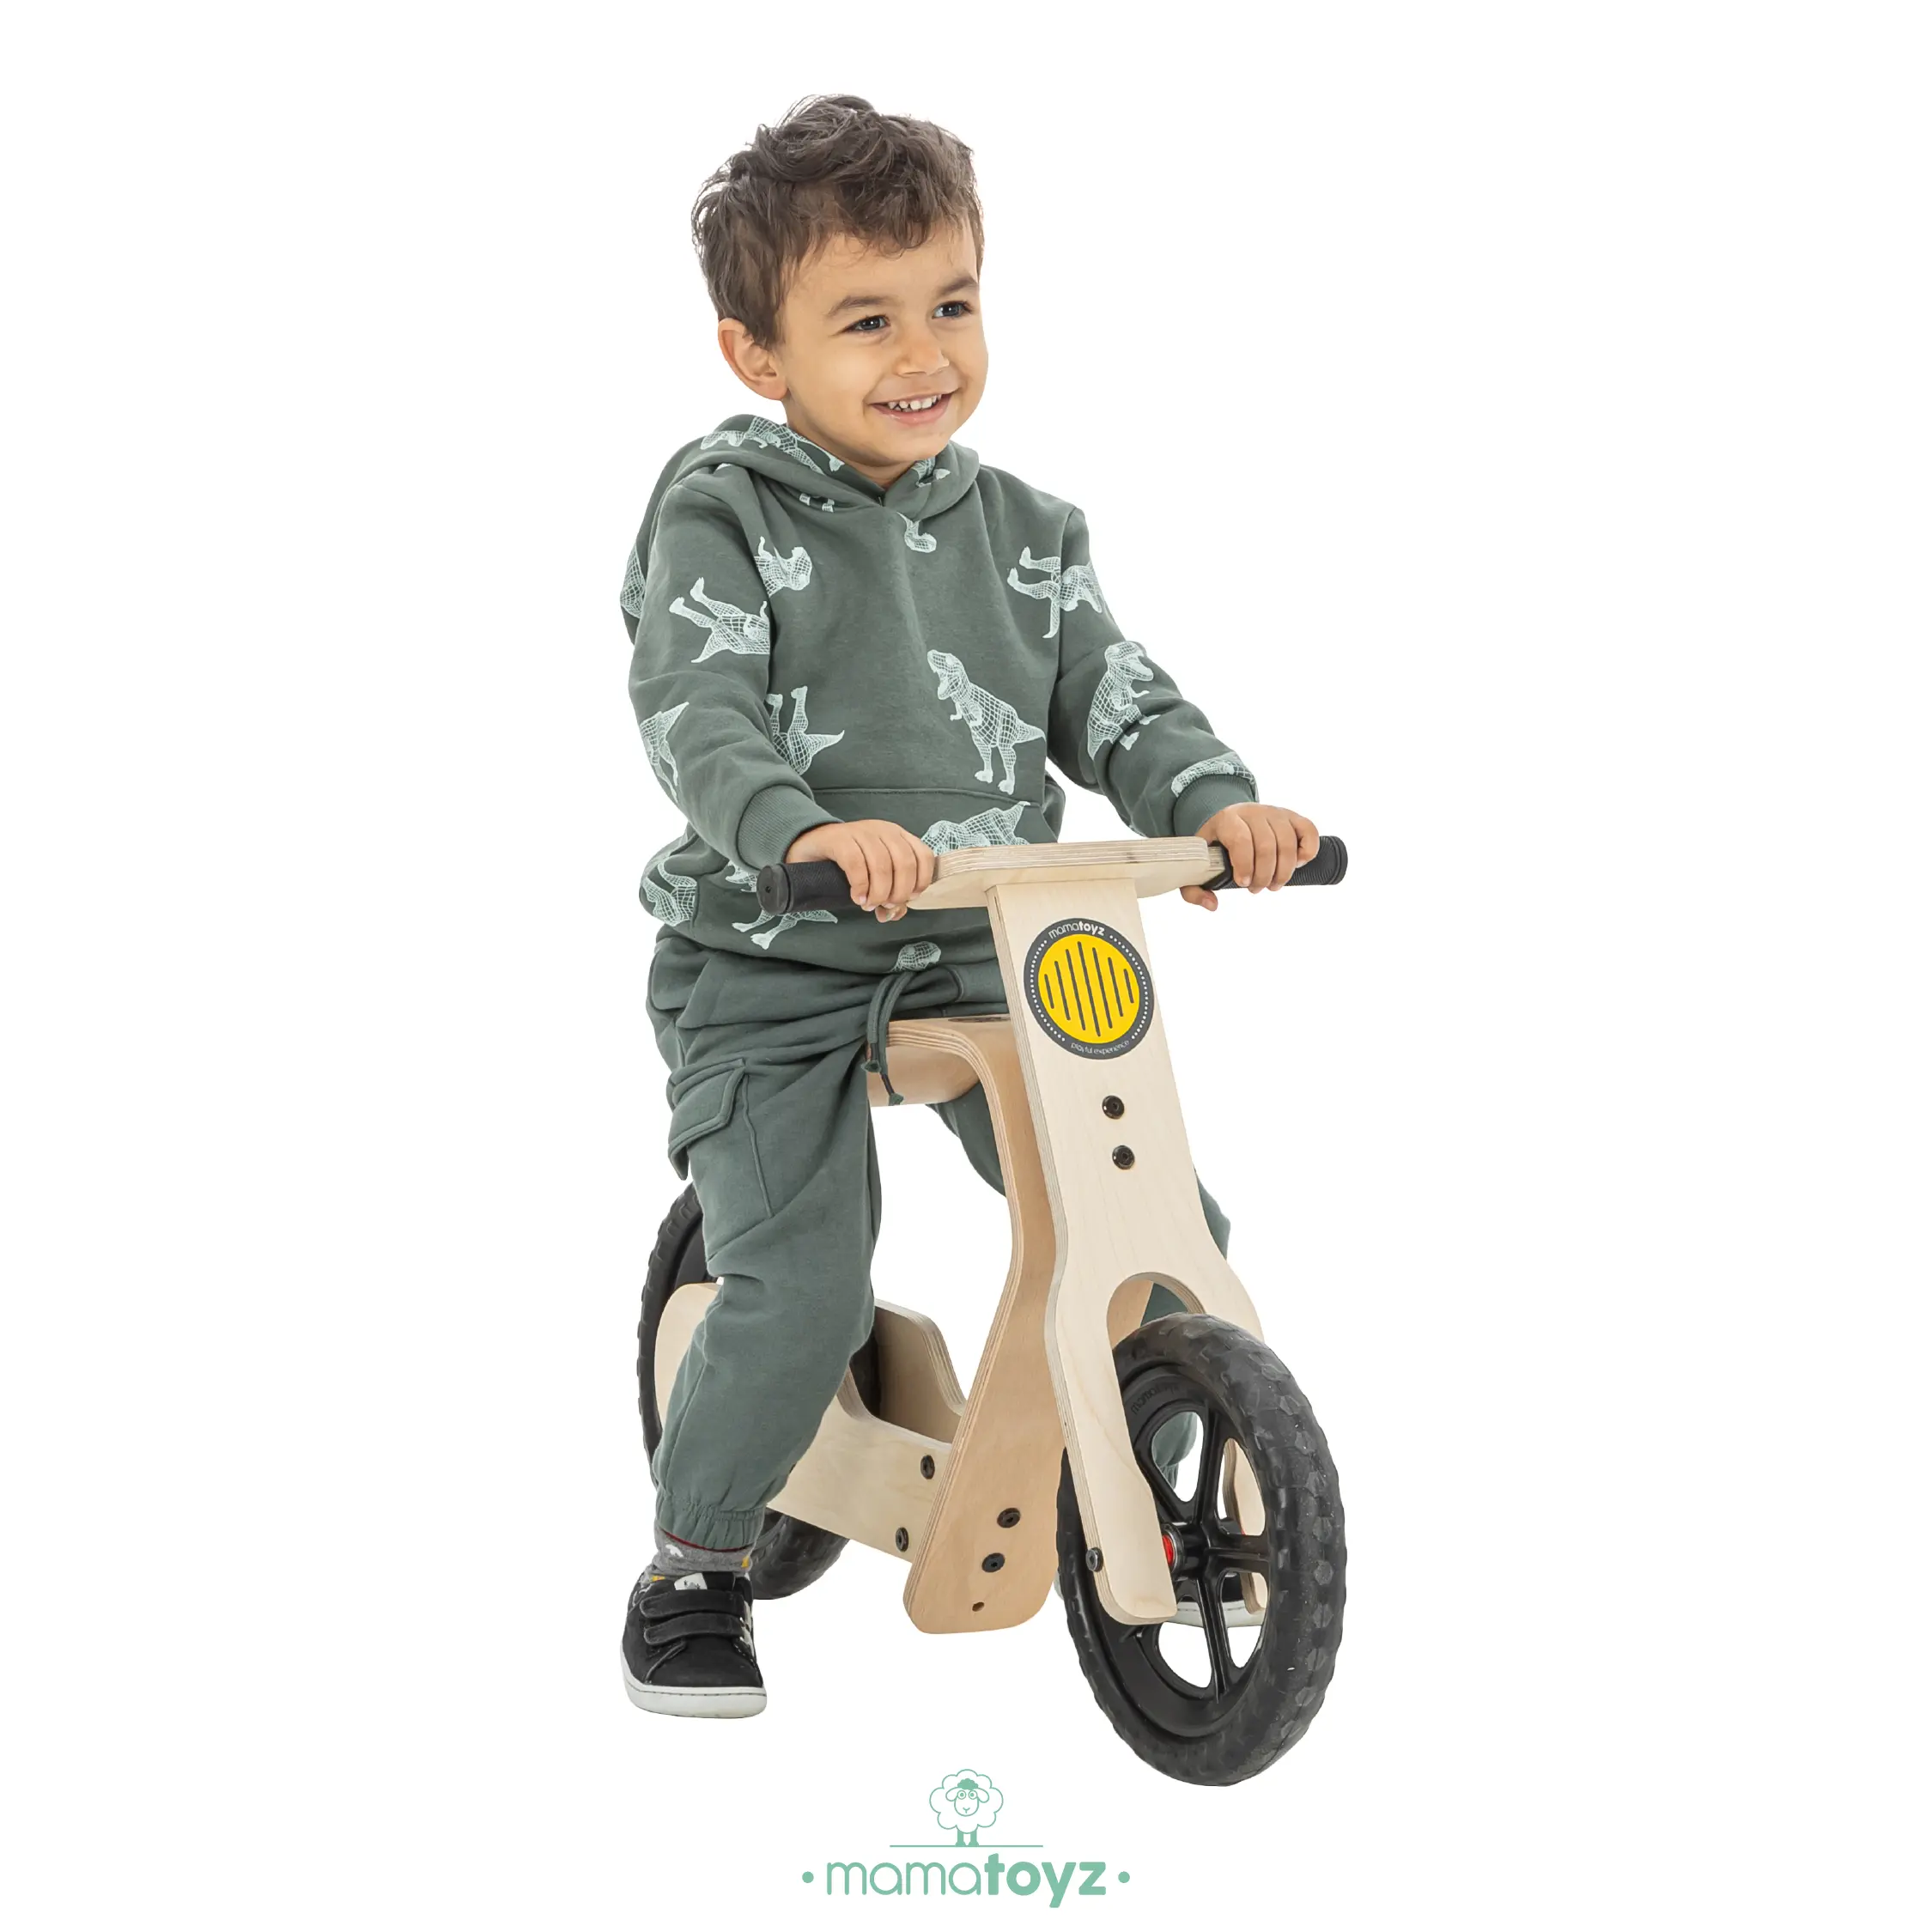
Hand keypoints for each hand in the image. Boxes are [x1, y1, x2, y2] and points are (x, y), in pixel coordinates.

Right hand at [784, 820, 936, 921]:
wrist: (811, 845)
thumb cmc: (846, 863)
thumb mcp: (873, 876)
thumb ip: (889, 893)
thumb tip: (895, 913)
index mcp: (897, 836)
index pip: (923, 856)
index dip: (921, 881)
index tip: (909, 898)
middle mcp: (883, 830)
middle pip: (905, 863)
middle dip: (899, 892)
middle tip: (886, 905)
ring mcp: (861, 832)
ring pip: (882, 865)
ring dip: (879, 892)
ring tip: (869, 905)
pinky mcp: (839, 839)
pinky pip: (856, 864)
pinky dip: (860, 886)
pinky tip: (857, 897)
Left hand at [1182, 803, 1318, 910]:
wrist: (1231, 820)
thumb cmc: (1216, 845)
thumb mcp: (1198, 862)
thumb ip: (1194, 888)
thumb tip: (1212, 904)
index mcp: (1227, 819)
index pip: (1240, 840)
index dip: (1245, 865)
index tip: (1243, 883)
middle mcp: (1253, 812)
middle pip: (1266, 846)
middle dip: (1264, 875)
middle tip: (1257, 889)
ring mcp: (1275, 813)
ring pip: (1288, 843)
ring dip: (1284, 871)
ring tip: (1274, 884)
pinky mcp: (1293, 817)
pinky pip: (1309, 831)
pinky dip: (1307, 851)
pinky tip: (1297, 864)